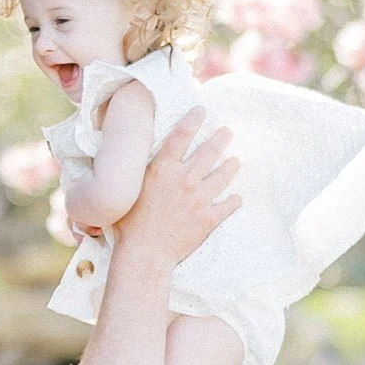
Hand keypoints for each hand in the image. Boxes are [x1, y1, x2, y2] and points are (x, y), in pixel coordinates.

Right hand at [127, 107, 238, 264]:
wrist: (144, 253)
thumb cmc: (128, 224)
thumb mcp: (128, 190)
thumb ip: (139, 172)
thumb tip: (134, 157)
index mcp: (163, 169)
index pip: (181, 136)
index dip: (193, 120)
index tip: (202, 110)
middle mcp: (184, 179)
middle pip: (208, 151)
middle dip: (220, 138)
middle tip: (227, 132)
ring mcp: (199, 198)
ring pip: (223, 175)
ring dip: (230, 166)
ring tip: (235, 161)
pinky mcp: (208, 218)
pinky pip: (228, 205)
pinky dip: (234, 200)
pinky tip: (237, 198)